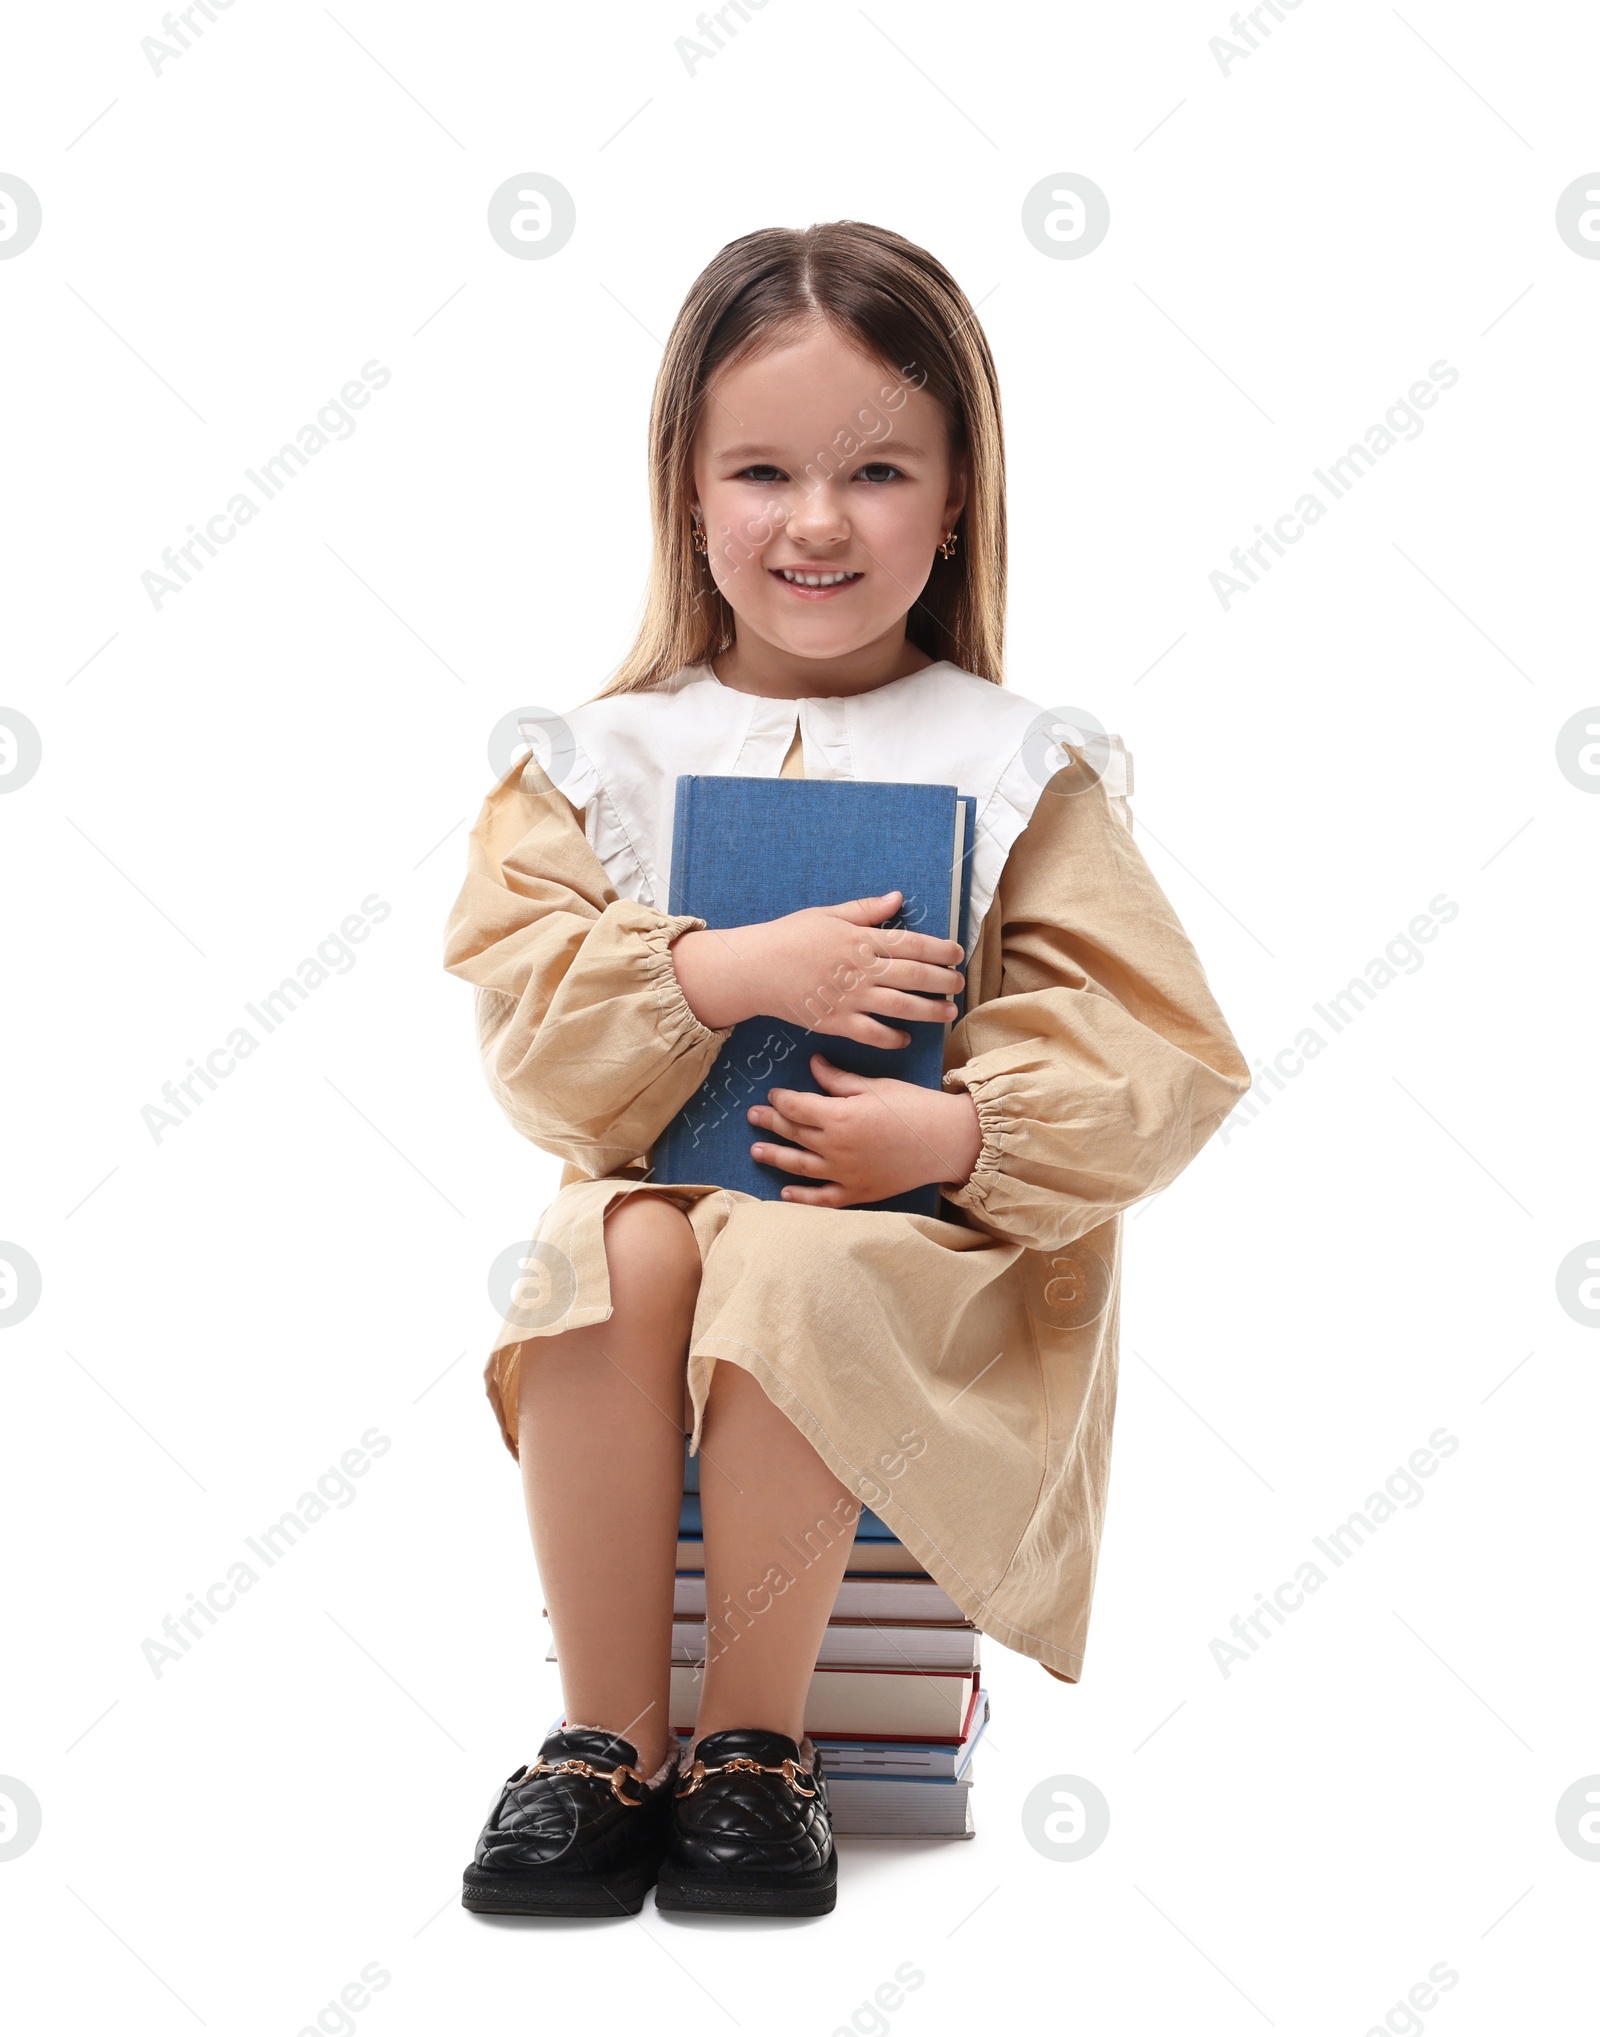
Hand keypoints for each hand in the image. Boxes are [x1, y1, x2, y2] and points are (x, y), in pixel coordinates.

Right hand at [670, 890, 963, 1046]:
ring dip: (928, 1011)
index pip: (911, 944)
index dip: (939, 949)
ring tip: (947, 1013)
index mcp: (861, 939)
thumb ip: (866, 910)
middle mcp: (861, 969)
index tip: (957, 953)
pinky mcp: (836, 1022)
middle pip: (913, 976)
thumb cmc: (788, 936)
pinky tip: (905, 1039)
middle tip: (960, 984)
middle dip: (942, 981)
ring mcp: (850, 998)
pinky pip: (872, 1033)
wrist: (754, 968)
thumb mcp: (828, 914)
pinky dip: (891, 1038)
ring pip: (900, 1007)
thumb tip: (898, 898)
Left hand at [747, 1053, 983, 1207]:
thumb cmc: (914, 1107)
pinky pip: (822, 1198)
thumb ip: (839, 1079)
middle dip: (771, 1122)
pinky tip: (785, 1193)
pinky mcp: (858, 1192)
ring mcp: (845, 1172)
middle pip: (793, 1132)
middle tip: (754, 1116)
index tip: (773, 1094)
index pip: (796, 1105)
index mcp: (838, 1115)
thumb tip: (813, 1064)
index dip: (781, 1099)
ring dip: (775, 1156)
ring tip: (756, 1151)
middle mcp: (835, 1146)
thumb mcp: (875, 1086)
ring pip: (799, 1165)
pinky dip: (801, 1197)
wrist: (948, 1141)